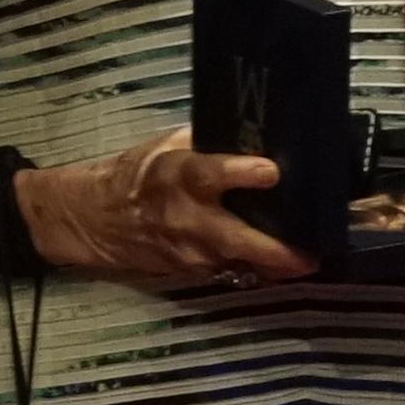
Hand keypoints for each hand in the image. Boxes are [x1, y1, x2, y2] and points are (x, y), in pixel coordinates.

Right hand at [16, 128, 312, 285]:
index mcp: (176, 176)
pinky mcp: (192, 272)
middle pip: (235, 238)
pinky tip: (281, 264)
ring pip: (240, 262)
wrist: (94, 220)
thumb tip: (251, 131)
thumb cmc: (136, 174)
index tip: (272, 171)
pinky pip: (232, 270)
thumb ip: (206, 142)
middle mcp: (186, 218)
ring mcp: (190, 252)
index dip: (240, 173)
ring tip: (310, 258)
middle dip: (274, 250)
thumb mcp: (165, 146)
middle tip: (310, 253)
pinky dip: (256, 268)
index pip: (209, 174)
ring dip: (275, 264)